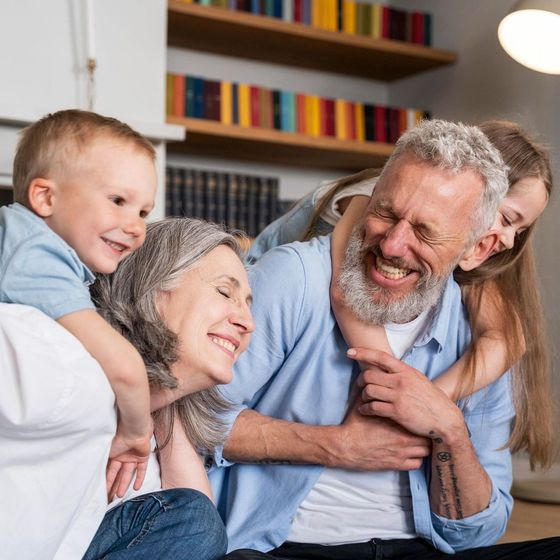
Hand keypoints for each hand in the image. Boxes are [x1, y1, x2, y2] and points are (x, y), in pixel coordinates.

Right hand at [106, 428, 151, 500]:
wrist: (134, 429)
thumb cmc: (119, 436)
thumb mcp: (107, 450)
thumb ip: (103, 461)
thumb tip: (94, 472)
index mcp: (113, 454)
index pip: (109, 471)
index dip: (106, 482)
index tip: (101, 492)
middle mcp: (122, 456)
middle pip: (118, 474)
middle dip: (113, 485)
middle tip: (109, 498)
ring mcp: (132, 456)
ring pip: (128, 473)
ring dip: (124, 484)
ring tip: (119, 496)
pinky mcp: (143, 456)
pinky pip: (141, 469)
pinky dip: (139, 478)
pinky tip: (136, 488)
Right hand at [333, 398, 430, 470]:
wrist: (345, 446)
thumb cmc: (354, 426)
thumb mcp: (364, 405)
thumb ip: (373, 395)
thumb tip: (375, 382)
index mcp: (397, 422)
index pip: (420, 420)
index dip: (422, 418)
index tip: (420, 417)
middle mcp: (403, 438)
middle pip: (428, 436)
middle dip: (426, 433)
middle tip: (422, 429)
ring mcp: (401, 453)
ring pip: (426, 452)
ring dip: (424, 447)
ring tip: (419, 442)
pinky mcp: (395, 465)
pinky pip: (416, 464)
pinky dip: (416, 459)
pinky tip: (410, 454)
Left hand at [348, 347, 464, 439]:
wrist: (445, 419)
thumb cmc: (431, 400)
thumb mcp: (418, 380)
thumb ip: (402, 374)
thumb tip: (386, 368)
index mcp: (406, 371)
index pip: (381, 357)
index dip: (363, 353)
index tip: (350, 352)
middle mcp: (401, 381)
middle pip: (369, 375)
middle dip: (360, 381)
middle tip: (358, 386)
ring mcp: (398, 396)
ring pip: (369, 391)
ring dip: (362, 396)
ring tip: (363, 400)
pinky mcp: (397, 412)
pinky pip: (373, 407)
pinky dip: (364, 409)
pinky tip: (364, 410)